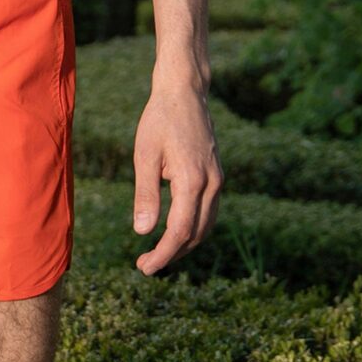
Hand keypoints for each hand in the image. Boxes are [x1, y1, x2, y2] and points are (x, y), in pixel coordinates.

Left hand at [130, 80, 221, 275]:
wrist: (185, 93)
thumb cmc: (160, 120)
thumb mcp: (144, 155)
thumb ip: (145, 194)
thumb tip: (143, 231)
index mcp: (192, 179)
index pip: (180, 231)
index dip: (163, 254)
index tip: (144, 267)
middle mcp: (212, 184)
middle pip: (196, 234)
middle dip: (171, 254)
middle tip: (144, 265)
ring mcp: (218, 180)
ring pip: (206, 226)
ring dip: (183, 245)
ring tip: (156, 253)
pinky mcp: (217, 176)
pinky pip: (208, 213)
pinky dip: (192, 229)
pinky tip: (173, 231)